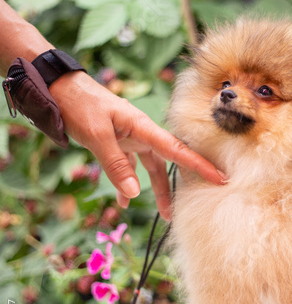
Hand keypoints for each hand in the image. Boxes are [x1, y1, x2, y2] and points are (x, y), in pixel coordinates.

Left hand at [49, 71, 224, 219]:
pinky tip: (122, 201)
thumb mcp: (96, 136)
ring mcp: (132, 138)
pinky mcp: (120, 143)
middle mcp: (142, 133)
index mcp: (143, 127)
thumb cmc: (79, 106)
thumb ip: (116, 165)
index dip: (199, 165)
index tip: (219, 178)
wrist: (59, 89)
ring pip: (152, 168)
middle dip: (183, 183)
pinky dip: (128, 184)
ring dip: (157, 190)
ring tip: (165, 214)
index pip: (177, 149)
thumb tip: (134, 194)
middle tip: (199, 203)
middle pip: (169, 161)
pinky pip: (130, 167)